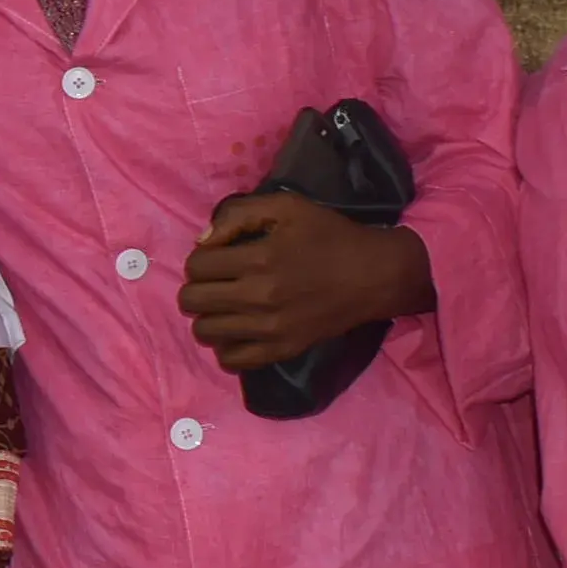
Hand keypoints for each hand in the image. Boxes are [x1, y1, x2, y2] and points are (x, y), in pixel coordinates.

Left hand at [181, 188, 431, 371]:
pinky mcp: (283, 350)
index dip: (200, 259)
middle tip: (216, 283)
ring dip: (207, 317)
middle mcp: (258, 296)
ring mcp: (270, 328)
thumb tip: (203, 241)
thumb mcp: (287, 207)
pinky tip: (237, 332)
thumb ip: (238, 214)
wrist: (374, 275)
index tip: (217, 258)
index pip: (196, 266)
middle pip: (192, 300)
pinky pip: (232, 361)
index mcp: (258, 258)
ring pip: (205, 332)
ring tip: (224, 307)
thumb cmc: (330, 236)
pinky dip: (226, 348)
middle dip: (196, 287)